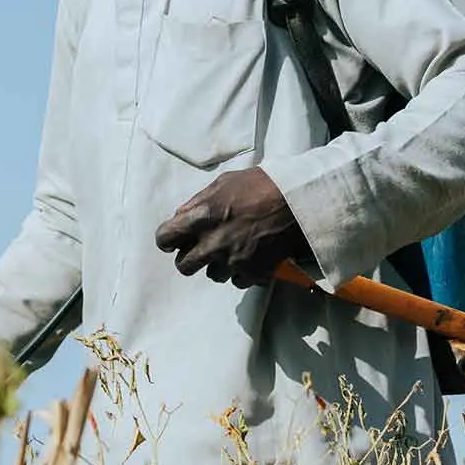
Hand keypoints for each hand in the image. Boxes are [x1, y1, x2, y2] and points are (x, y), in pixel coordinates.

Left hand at [154, 167, 312, 287]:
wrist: (298, 202)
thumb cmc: (260, 186)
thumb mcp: (223, 183)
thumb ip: (198, 202)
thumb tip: (181, 216)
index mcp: (200, 218)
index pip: (165, 238)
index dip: (168, 239)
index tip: (174, 240)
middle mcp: (212, 244)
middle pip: (184, 266)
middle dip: (190, 257)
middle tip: (201, 248)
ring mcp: (232, 261)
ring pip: (212, 275)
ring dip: (218, 265)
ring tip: (232, 249)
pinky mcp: (252, 273)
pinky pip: (237, 281)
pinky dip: (241, 272)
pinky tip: (250, 257)